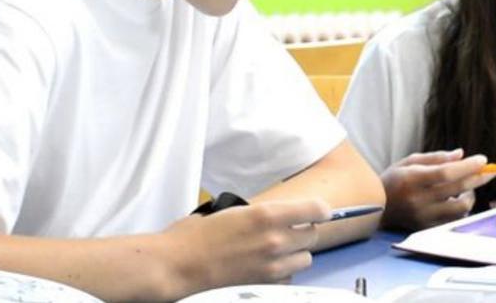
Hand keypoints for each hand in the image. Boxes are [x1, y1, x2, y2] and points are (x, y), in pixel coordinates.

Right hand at [159, 199, 329, 293]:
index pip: (317, 209)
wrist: (175, 266)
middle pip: (313, 236)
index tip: (319, 212)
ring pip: (305, 259)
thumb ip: (261, 214)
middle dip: (303, 232)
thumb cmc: (195, 236)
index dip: (320, 210)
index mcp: (267, 215)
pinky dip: (282, 273)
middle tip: (288, 232)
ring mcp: (271, 266)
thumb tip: (281, 216)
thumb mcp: (232, 212)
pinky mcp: (264, 285)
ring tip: (276, 252)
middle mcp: (275, 240)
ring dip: (295, 254)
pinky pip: (289, 278)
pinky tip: (266, 268)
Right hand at [380, 149, 495, 230]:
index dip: (467, 167)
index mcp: (412, 179)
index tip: (483, 160)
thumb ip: (436, 158)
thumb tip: (461, 154)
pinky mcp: (427, 227)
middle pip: (457, 189)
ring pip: (460, 207)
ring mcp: (423, 216)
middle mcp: (418, 200)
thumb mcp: (409, 162)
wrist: (374, 209)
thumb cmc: (393, 180)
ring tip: (468, 186)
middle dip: (478, 178)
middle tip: (490, 170)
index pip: (446, 173)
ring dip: (470, 194)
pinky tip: (458, 198)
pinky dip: (461, 207)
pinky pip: (453, 218)